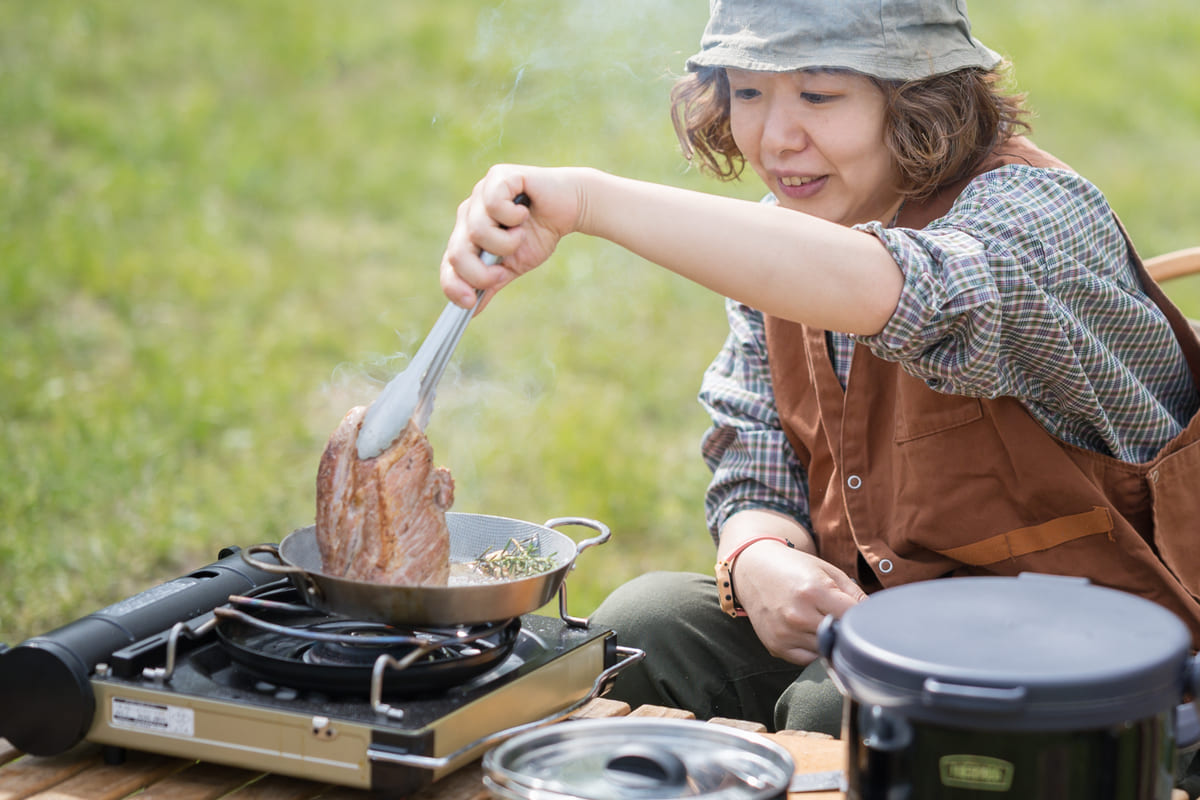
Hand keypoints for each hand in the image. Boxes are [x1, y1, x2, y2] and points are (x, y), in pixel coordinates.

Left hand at [439, 165, 589, 309]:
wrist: (570, 208)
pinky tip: (524, 213)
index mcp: (468, 235)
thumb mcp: (513, 265)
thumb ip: (491, 284)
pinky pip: (492, 203)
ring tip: (521, 234)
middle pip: (457, 252)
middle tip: (503, 272)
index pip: (449, 263)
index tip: (469, 302)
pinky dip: (512, 216)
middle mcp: (469, 213)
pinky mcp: (498, 176)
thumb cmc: (540, 234)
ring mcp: (480, 193)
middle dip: (481, 272)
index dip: (453, 285)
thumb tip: (470, 312)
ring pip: (477, 230)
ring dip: (506, 242)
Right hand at [732, 539, 865, 665]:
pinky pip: (807, 659)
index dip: (862, 618)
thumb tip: (876, 617)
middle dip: (847, 630)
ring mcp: (785, 633)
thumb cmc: (794, 568)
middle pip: (841, 637)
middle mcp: (798, 615)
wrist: (753, 570)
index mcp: (814, 591)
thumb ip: (855, 594)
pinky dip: (813, 649)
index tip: (864, 616)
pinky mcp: (776, 646)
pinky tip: (808, 631)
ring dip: (830, 641)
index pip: (853, 618)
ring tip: (822, 622)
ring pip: (826, 651)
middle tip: (843, 619)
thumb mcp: (827, 571)